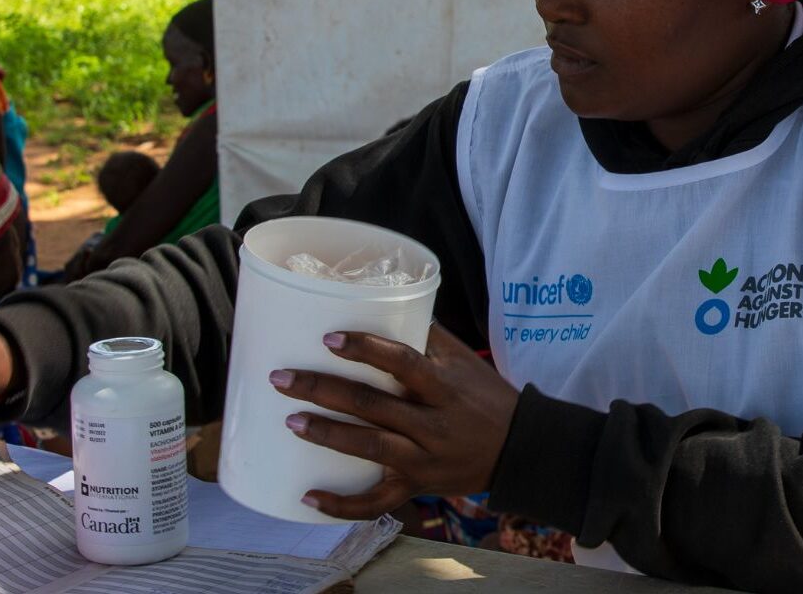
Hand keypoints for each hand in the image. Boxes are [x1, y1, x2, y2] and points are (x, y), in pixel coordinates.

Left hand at [269, 323, 518, 519]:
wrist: (520, 449)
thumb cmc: (486, 395)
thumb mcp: (462, 359)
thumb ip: (425, 333)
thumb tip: (381, 297)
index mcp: (443, 386)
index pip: (403, 362)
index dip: (366, 349)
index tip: (329, 338)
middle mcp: (433, 423)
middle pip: (373, 406)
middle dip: (323, 391)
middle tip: (282, 378)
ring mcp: (424, 459)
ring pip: (370, 450)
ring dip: (328, 436)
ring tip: (290, 422)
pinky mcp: (418, 486)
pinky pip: (378, 502)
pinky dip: (343, 505)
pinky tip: (308, 497)